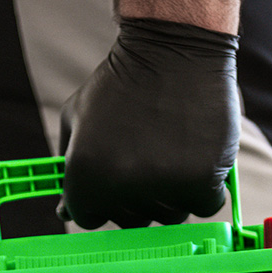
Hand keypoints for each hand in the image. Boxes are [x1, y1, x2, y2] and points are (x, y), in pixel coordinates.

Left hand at [58, 18, 239, 229]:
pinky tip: (196, 158)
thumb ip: (66, 164)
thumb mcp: (76, 117)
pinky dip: (204, 188)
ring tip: (171, 153)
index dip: (99, 200)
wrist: (173, 51)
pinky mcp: (203, 180)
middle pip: (131, 221)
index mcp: (86, 175)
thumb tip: (66, 209)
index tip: (112, 183)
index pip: (88, 218)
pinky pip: (205, 204)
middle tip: (145, 162)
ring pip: (170, 216)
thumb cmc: (122, 81)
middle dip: (135, 198)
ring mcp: (165, 187)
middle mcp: (123, 187)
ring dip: (171, 194)